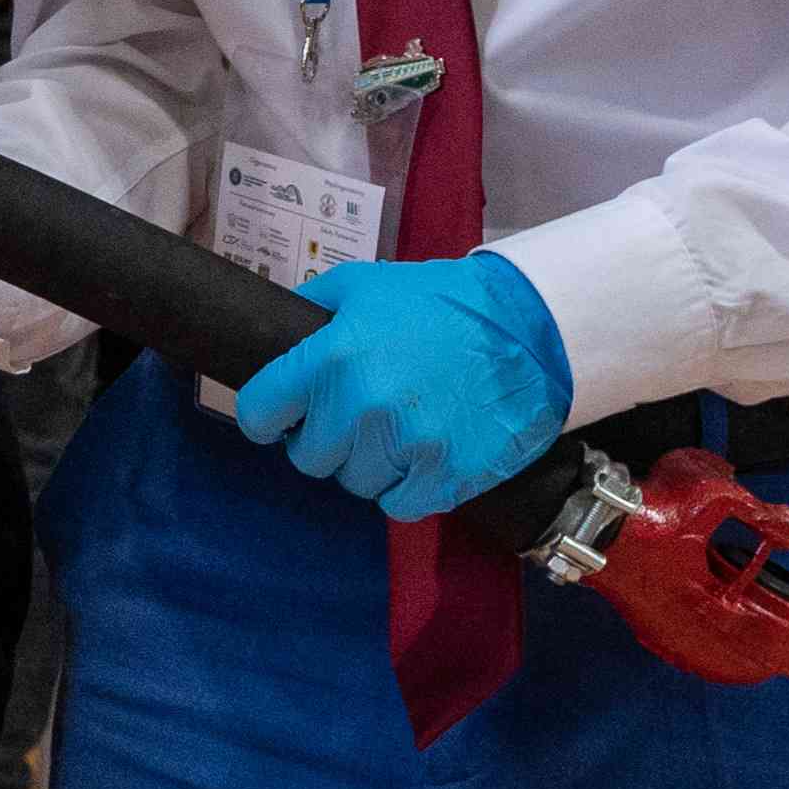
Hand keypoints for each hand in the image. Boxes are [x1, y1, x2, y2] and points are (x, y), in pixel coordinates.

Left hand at [229, 253, 573, 518]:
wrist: (529, 328)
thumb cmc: (442, 304)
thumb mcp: (363, 285)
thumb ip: (311, 311)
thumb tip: (269, 334)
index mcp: (333, 359)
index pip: (259, 412)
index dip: (267, 414)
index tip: (280, 414)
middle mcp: (364, 407)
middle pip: (308, 456)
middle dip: (325, 438)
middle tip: (357, 413)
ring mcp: (407, 446)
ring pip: (354, 482)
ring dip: (369, 461)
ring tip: (399, 426)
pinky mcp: (446, 477)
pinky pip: (398, 503)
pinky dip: (407, 484)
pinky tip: (424, 450)